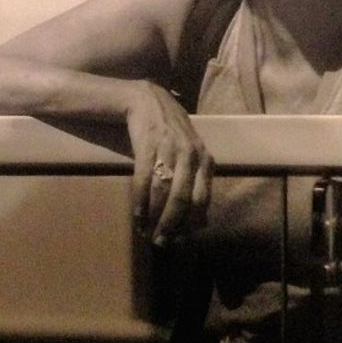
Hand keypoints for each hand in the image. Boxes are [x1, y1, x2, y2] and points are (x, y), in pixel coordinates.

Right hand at [125, 81, 211, 246]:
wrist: (147, 100)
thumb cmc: (170, 133)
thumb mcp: (190, 155)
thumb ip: (196, 184)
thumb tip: (201, 223)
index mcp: (205, 160)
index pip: (202, 200)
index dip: (190, 224)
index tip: (179, 241)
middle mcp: (191, 154)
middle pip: (182, 199)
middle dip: (170, 224)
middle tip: (160, 241)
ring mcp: (169, 148)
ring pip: (162, 191)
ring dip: (153, 215)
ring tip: (146, 231)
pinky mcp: (147, 144)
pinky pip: (143, 179)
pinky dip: (139, 200)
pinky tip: (136, 214)